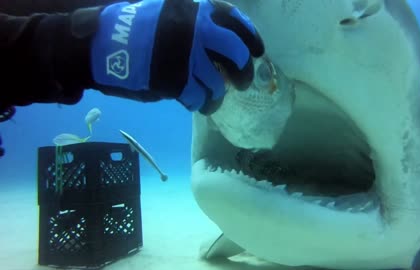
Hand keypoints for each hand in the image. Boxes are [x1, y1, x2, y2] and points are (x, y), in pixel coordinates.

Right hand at [90, 0, 264, 113]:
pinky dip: (201, 104)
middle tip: (241, 83)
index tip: (257, 50)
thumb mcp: (166, 10)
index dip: (251, 37)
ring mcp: (186, 57)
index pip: (236, 21)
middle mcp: (196, 30)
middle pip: (236, 54)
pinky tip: (198, 104)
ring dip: (218, 95)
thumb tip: (222, 41)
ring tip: (213, 100)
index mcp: (194, 9)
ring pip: (218, 83)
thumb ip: (194, 21)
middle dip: (243, 72)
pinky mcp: (175, 82)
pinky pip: (198, 98)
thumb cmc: (132, 27)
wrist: (98, 44)